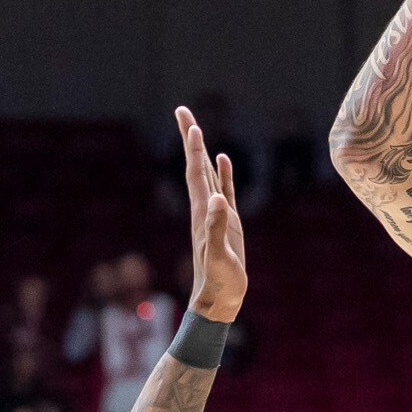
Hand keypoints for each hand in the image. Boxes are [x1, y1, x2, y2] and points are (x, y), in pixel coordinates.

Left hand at [176, 106, 244, 321]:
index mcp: (201, 211)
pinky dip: (223, 173)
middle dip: (189, 138)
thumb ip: (218, 229)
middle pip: (195, 165)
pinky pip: (224, 190)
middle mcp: (204, 207)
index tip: (192, 123)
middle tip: (182, 110)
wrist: (218, 300)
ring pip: (207, 173)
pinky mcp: (228, 222)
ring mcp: (215, 213)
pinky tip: (223, 159)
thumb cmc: (219, 282)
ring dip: (201, 151)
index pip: (196, 172)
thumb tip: (218, 200)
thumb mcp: (220, 256)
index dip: (194, 148)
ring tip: (197, 128)